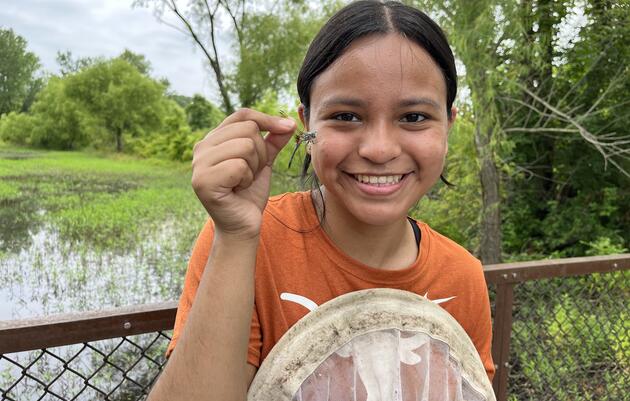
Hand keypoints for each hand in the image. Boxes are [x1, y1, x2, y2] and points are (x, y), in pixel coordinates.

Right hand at [191, 108, 295, 239]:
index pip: (242, 115)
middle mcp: (202, 147)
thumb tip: (289, 122)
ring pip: (245, 146)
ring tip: (243, 181)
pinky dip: (246, 179)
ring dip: (254, 167)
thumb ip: (273, 141)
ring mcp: (199, 164)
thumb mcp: (264, 162)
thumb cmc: (250, 193)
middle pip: (248, 129)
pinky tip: (238, 189)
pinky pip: (239, 166)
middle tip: (251, 173)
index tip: (289, 128)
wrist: (243, 225)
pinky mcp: (203, 181)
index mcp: (214, 139)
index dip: (267, 119)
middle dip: (261, 153)